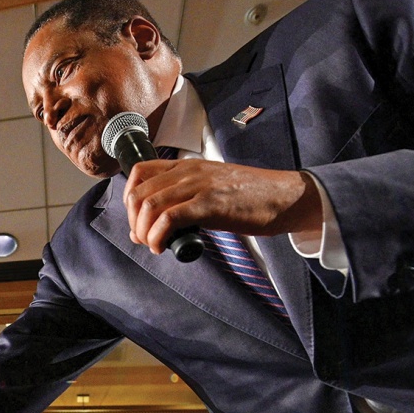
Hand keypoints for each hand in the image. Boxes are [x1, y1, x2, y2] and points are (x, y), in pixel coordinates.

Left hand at [121, 159, 320, 254]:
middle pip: (139, 194)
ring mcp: (199, 186)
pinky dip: (158, 236)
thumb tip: (150, 227)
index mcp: (186, 166)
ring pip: (149, 206)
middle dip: (133, 222)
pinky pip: (169, 218)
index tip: (138, 221)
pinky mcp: (210, 204)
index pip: (139, 173)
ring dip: (143, 231)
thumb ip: (182, 200)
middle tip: (144, 239)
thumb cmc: (249, 197)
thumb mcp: (210, 188)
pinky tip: (162, 246)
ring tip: (153, 244)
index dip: (129, 201)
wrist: (284, 197)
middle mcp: (188, 172)